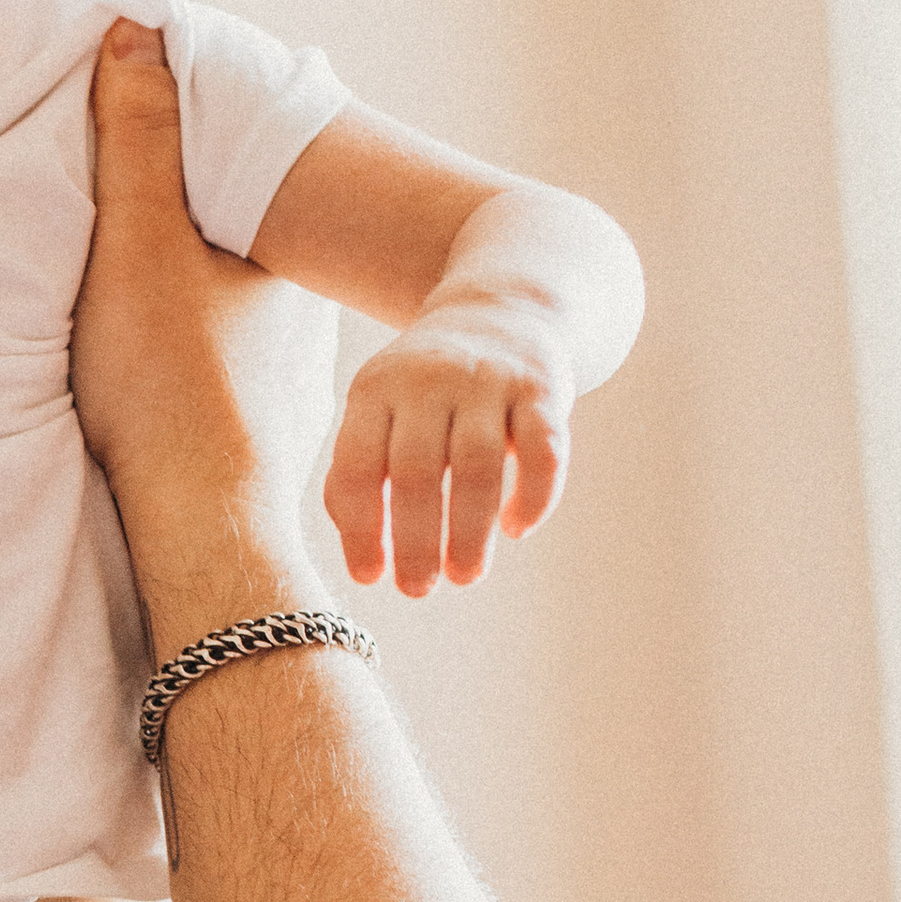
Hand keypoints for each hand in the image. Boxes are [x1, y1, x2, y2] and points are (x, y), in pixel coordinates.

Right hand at [70, 25, 330, 572]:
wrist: (198, 522)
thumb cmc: (173, 382)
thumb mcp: (140, 241)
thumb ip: (136, 140)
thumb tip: (137, 33)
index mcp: (284, 262)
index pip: (249, 183)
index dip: (204, 159)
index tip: (161, 144)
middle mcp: (303, 320)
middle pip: (243, 254)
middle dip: (202, 236)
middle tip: (141, 221)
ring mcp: (287, 387)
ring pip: (238, 323)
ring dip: (199, 311)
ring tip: (139, 302)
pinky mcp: (259, 443)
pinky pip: (225, 383)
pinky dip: (195, 370)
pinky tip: (160, 378)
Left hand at [326, 306, 571, 595]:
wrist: (501, 311)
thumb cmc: (426, 390)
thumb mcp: (379, 411)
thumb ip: (358, 474)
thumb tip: (363, 558)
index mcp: (376, 388)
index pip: (360, 465)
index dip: (362, 528)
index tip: (371, 578)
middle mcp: (429, 379)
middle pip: (417, 471)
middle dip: (416, 541)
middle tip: (418, 590)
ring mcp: (488, 380)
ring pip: (478, 466)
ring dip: (470, 531)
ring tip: (464, 576)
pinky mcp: (542, 389)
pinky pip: (542, 452)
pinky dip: (533, 498)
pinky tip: (516, 530)